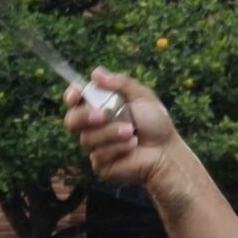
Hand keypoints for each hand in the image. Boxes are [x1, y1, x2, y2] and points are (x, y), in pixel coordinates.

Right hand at [63, 69, 180, 194]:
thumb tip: (95, 73)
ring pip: (87, 139)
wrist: (166, 151)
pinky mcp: (101, 165)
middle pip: (71, 121)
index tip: (77, 95)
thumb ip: (121, 83)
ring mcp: (95, 147)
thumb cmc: (155, 123)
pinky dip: (118, 148)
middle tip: (103, 116)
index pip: (75, 100)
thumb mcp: (142, 96)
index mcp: (100, 106)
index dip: (72, 96)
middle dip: (85, 117)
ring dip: (110, 133)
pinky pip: (99, 156)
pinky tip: (132, 145)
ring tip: (131, 131)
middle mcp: (93, 126)